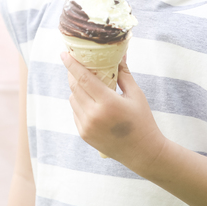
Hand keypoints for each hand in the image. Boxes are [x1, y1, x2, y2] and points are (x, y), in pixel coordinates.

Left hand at [61, 52, 165, 168]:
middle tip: (75, 62)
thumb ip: (124, 73)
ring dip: (77, 88)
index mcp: (108, 103)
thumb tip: (120, 53)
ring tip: (87, 82)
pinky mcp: (84, 134)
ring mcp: (87, 126)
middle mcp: (93, 115)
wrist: (142, 152)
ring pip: (73, 99)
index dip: (72, 64)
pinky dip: (79, 102)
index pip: (83, 78)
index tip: (64, 53)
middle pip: (75, 87)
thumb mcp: (136, 95)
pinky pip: (75, 112)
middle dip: (72, 73)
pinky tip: (91, 100)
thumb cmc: (142, 121)